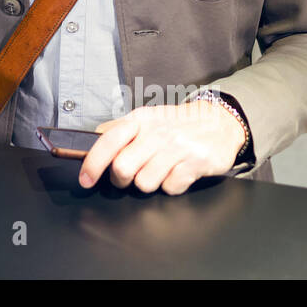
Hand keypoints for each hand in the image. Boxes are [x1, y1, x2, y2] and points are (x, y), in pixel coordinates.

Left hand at [78, 101, 246, 194]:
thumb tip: (92, 138)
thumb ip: (120, 128)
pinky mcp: (195, 163)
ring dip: (149, 183)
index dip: (93, 163)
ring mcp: (177, 147)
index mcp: (140, 119)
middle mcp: (157, 132)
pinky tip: (177, 174)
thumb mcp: (147, 118)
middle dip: (121, 180)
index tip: (86, 179)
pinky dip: (171, 187)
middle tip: (130, 177)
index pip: (108, 140)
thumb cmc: (178, 124)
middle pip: (123, 168)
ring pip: (144, 183)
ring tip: (159, 172)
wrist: (220, 122)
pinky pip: (170, 188)